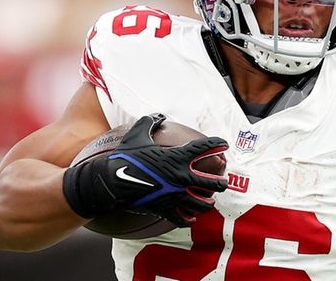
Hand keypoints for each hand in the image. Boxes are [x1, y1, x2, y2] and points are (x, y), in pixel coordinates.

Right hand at [63, 114, 228, 226]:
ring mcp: (174, 195)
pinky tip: (192, 218)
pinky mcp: (165, 209)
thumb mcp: (137, 134)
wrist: (111, 181)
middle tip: (223, 181)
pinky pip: (183, 219)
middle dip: (221, 182)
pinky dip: (189, 220)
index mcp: (177, 157)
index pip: (204, 148)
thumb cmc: (125, 157)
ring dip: (208, 202)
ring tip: (210, 201)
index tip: (224, 144)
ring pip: (202, 204)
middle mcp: (181, 177)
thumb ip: (150, 122)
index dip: (217, 144)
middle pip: (213, 183)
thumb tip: (158, 116)